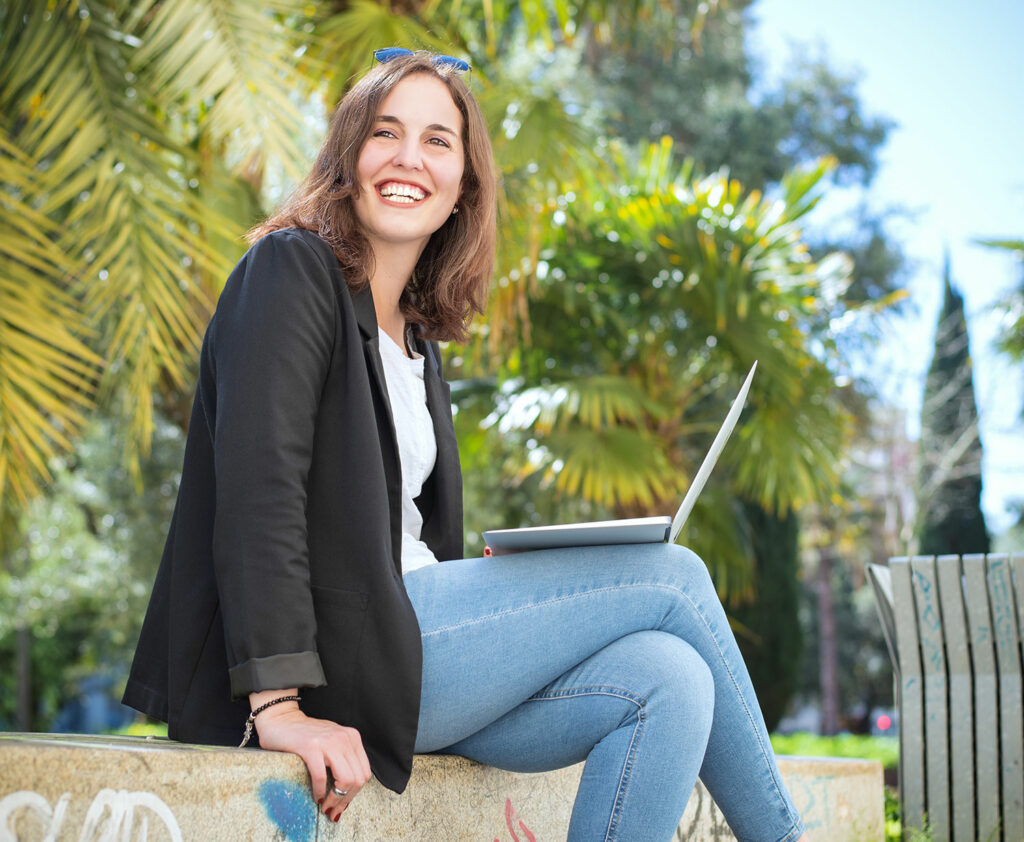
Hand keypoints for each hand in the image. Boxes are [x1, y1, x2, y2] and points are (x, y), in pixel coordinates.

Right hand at [252, 693, 371, 821]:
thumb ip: (344, 758)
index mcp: (352, 737)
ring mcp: (328, 742)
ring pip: (345, 780)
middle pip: (358, 779)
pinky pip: (322, 777)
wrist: (282, 719)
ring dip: (335, 799)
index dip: (355, 793)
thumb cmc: (306, 734)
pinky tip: (316, 796)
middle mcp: (344, 738)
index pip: (364, 772)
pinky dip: (319, 792)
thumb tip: (349, 790)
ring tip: (325, 806)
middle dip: (346, 800)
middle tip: (333, 810)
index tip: (343, 804)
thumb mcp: (333, 741)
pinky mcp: (311, 748)